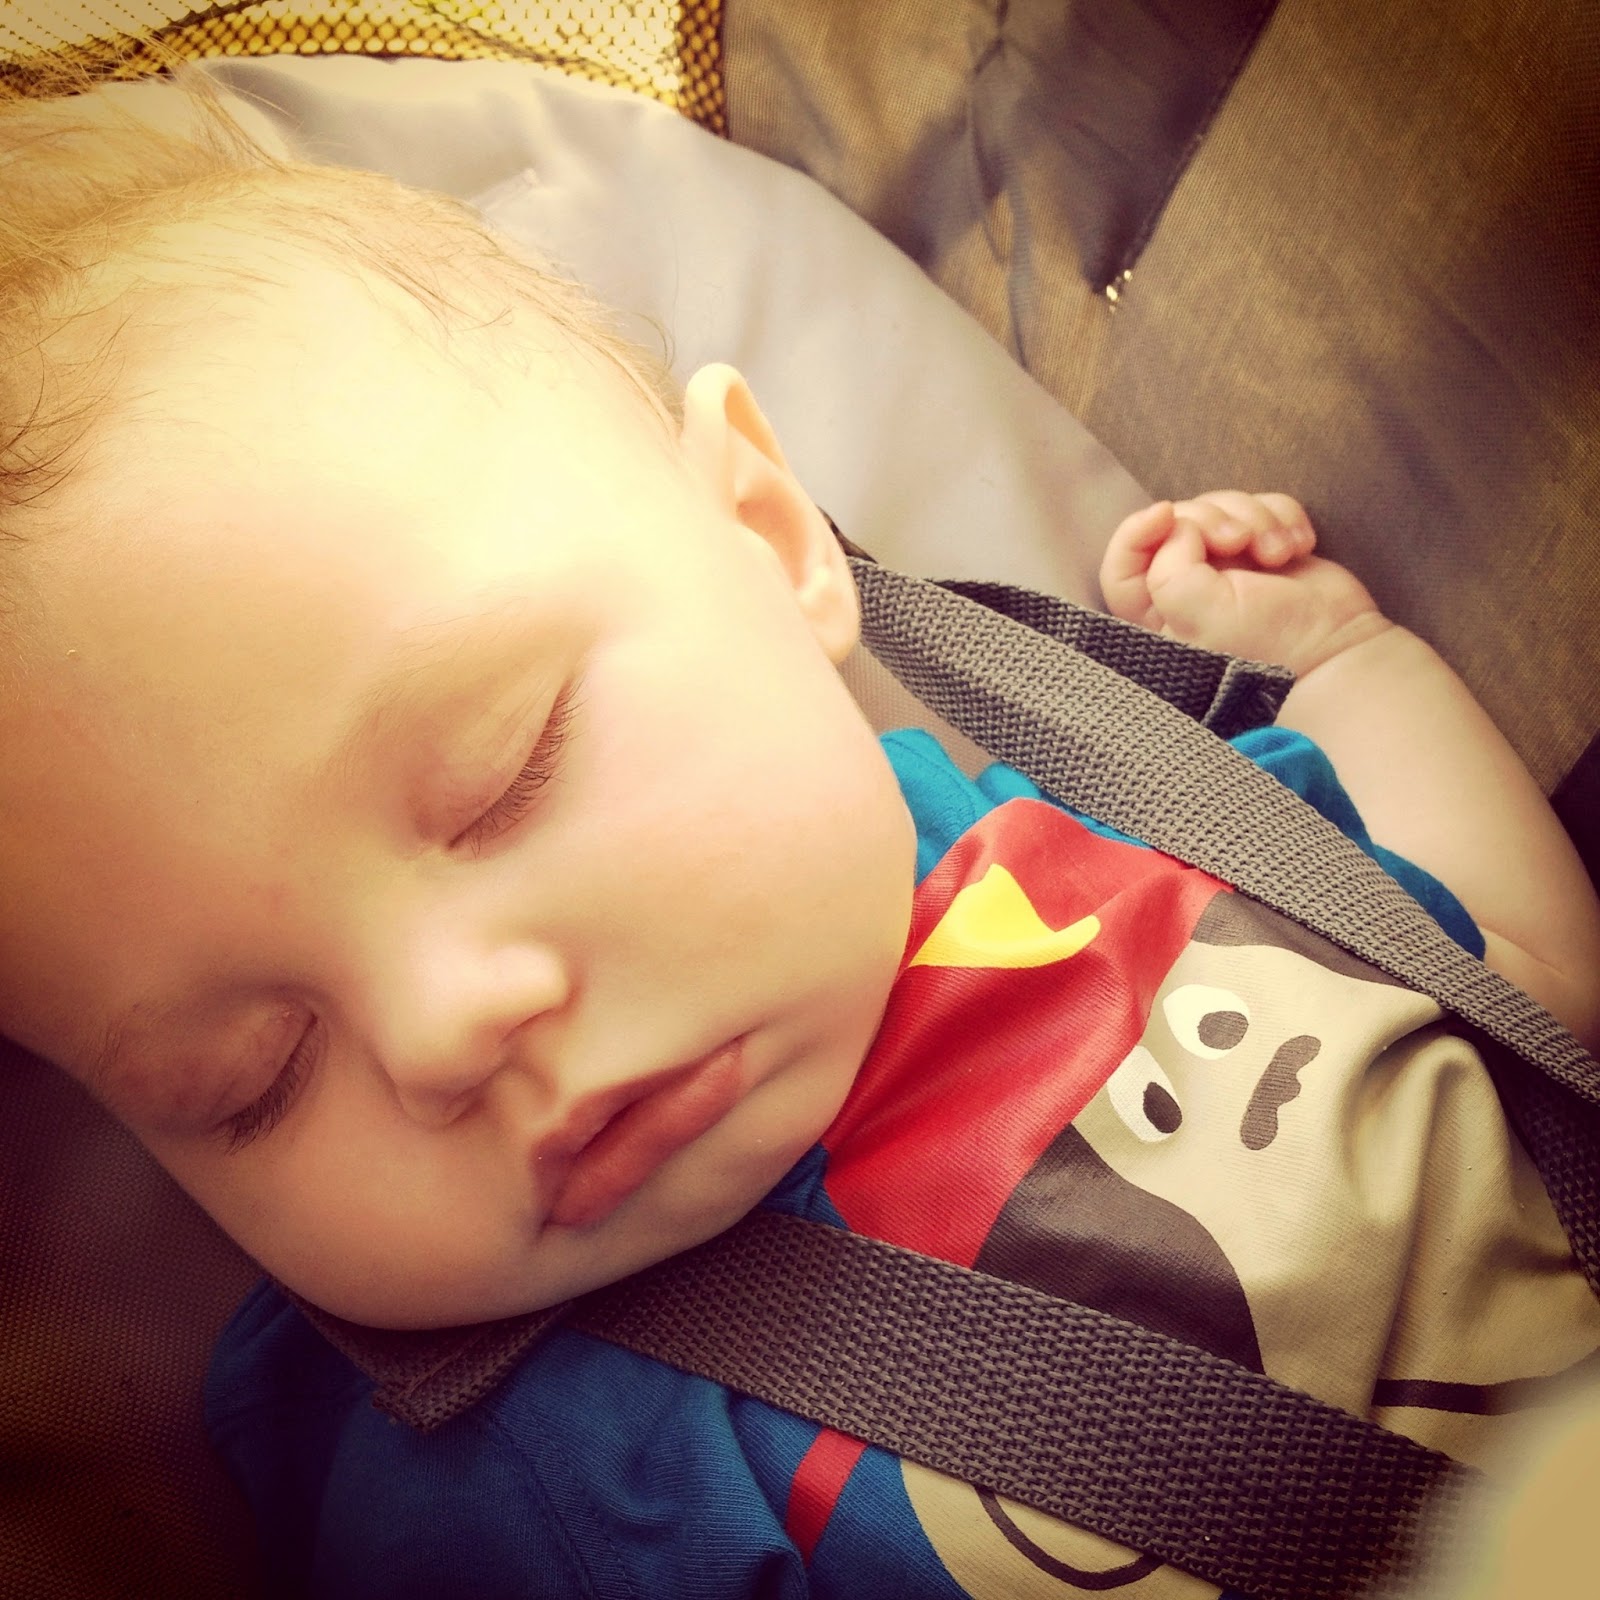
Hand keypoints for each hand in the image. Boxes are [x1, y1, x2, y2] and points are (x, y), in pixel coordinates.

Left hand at [1101, 491, 1387, 675]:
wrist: (1339, 649)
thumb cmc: (1266, 643)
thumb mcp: (1199, 614)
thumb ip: (1168, 569)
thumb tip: (1177, 527)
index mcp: (1158, 613)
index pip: (1121, 564)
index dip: (1136, 531)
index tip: (1165, 515)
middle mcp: (1187, 587)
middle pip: (1177, 521)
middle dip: (1213, 520)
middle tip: (1243, 543)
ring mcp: (1228, 565)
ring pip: (1221, 507)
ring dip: (1255, 519)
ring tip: (1279, 554)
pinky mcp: (1267, 547)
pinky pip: (1263, 505)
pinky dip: (1282, 517)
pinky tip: (1299, 547)